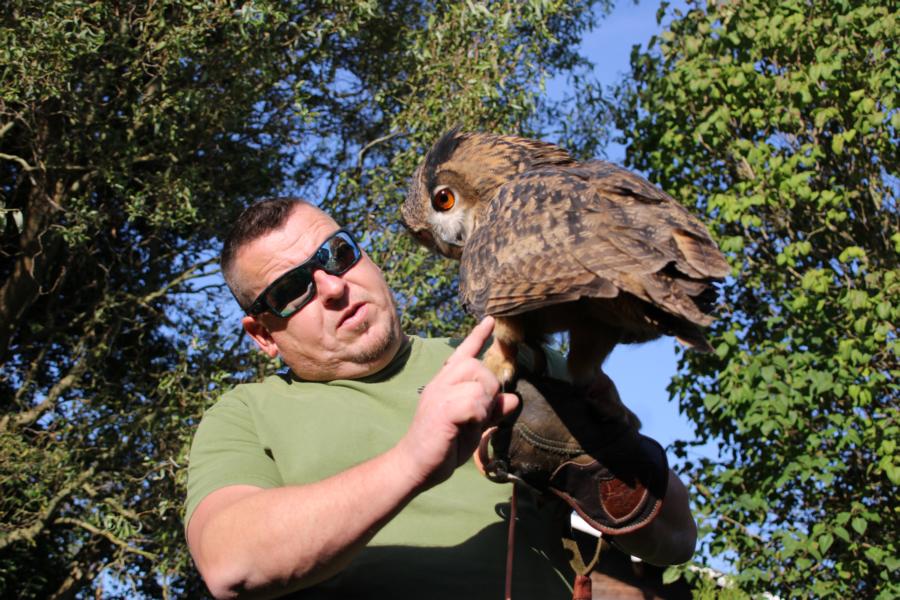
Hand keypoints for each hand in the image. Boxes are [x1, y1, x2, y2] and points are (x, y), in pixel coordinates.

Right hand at [396, 317, 518, 489]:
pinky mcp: (442, 409)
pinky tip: (466, 427)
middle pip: (479, 367)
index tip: (491, 320)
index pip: (464, 353)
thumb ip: (492, 410)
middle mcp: (442, 382)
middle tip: (480, 414)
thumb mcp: (474, 425)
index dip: (478, 336)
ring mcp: (440, 394)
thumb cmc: (444, 445)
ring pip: (480, 385)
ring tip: (471, 423)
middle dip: (489, 390)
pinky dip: (478, 417)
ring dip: (484, 407)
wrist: (416, 465)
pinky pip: (474, 403)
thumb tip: (513, 399)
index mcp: (447, 382)